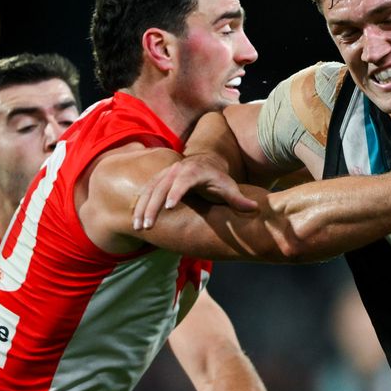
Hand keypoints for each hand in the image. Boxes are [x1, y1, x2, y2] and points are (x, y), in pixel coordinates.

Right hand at [132, 153, 257, 229]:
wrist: (206, 163)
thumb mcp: (229, 187)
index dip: (175, 193)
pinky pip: (145, 192)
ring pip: (149, 190)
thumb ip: (239, 200)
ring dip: (142, 208)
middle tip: (147, 225)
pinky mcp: (158, 179)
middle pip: (161, 187)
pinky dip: (139, 205)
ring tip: (138, 227)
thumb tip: (255, 208)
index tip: (169, 206)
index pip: (183, 182)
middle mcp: (176, 170)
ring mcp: (165, 174)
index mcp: (193, 171)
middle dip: (153, 206)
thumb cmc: (218, 179)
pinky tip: (135, 222)